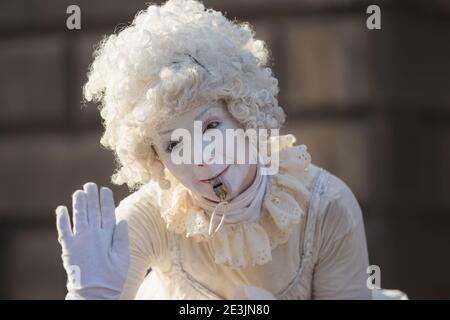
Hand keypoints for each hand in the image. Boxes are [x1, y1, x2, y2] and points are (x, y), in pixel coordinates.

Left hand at [55, 182, 129, 299]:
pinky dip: (61, 218)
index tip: (105, 189)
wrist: (93, 293)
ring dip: (78, 202)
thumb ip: (122, 237)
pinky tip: (61, 209)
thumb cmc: (112, 277)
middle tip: (90, 185)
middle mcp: (92, 234)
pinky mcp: (68, 248)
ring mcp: (79, 240)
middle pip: (92, 210)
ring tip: (78, 192)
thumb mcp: (123, 258)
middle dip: (91, 196)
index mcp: (107, 236)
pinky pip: (63, 229)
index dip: (106, 200)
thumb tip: (121, 219)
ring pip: (78, 216)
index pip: (107, 212)